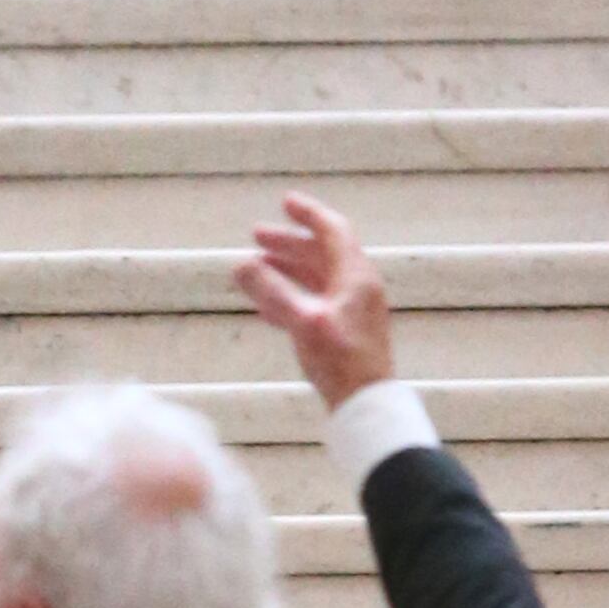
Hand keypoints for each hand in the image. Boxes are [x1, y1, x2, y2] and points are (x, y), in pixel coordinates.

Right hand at [236, 184, 393, 409]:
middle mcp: (358, 287)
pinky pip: (316, 302)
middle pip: (322, 254)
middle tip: (257, 236)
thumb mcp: (302, 321)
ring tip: (257, 267)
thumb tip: (242, 264)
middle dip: (289, 243)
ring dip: (289, 269)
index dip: (308, 215)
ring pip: (318, 278)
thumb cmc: (340, 360)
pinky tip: (268, 308)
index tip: (284, 203)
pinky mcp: (346, 332)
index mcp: (355, 276)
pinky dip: (293, 296)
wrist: (366, 404)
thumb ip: (271, 291)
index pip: (332, 232)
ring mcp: (354, 310)